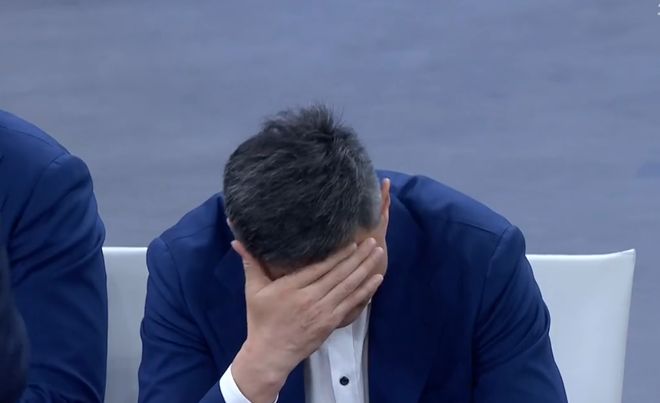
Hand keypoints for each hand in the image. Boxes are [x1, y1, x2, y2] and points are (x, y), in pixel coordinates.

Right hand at [230, 239, 383, 402]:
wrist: (271, 354)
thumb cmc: (261, 320)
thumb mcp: (254, 290)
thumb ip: (251, 264)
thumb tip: (238, 241)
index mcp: (292, 288)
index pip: (320, 267)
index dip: (339, 255)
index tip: (353, 242)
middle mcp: (311, 299)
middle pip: (339, 274)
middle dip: (359, 257)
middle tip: (373, 241)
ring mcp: (323, 312)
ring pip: (349, 287)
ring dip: (366, 270)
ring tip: (378, 254)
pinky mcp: (330, 323)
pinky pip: (352, 304)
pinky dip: (365, 291)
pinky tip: (376, 280)